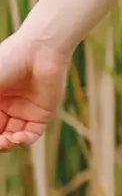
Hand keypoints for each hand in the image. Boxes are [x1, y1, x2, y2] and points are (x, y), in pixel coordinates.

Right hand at [0, 33, 71, 150]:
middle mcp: (6, 107)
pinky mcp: (42, 113)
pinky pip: (32, 134)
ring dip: (7, 144)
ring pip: (13, 138)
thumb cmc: (6, 63)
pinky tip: (18, 138)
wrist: (38, 51)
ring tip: (5, 141)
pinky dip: (24, 141)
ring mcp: (23, 111)